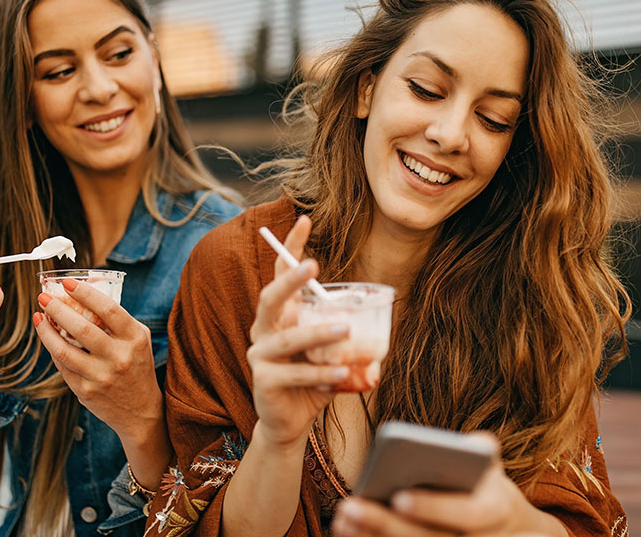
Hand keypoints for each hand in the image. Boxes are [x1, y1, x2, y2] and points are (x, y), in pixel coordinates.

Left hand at [33, 277, 159, 438]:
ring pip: (63, 349)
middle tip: (43, 297)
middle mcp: (118, 358)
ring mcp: (100, 376)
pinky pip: (62, 366)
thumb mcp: (138, 339)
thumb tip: (87, 292)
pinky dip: (52, 349)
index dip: (85, 293)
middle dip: (57, 308)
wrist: (140, 411)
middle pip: (81, 328)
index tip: (67, 282)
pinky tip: (47, 337)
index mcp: (134, 339)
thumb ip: (118, 318)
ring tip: (38, 316)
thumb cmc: (137, 366)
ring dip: (46, 330)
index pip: (108, 310)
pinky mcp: (85, 391)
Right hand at [247, 215, 350, 449]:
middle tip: (312, 266)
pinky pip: (294, 374)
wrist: (290, 422)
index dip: (290, 247)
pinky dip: (319, 373)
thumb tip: (380, 313)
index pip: (280, 274)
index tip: (304, 219)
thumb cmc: (313, 379)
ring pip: (287, 339)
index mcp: (281, 315)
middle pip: (270, 297)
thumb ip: (348, 332)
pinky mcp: (264, 381)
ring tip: (343, 328)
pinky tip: (340, 372)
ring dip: (316, 333)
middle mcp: (265, 329)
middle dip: (289, 280)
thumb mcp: (332, 351)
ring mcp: (260, 355)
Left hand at [332, 434, 565, 536]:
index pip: (466, 513)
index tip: (399, 497)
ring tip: (341, 519)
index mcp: (495, 510)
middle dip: (386, 524)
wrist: (501, 523)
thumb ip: (479, 447)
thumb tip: (463, 445)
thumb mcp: (487, 459)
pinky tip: (347, 531)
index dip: (433, 507)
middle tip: (350, 508)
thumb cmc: (483, 480)